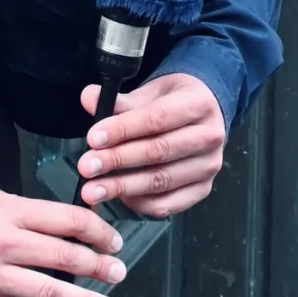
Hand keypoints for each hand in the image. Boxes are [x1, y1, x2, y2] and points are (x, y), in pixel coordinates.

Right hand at [0, 187, 123, 296]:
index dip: (98, 232)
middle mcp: (6, 244)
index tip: (113, 242)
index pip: (68, 221)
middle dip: (99, 268)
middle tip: (119, 275)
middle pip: (65, 256)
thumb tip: (67, 227)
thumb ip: (29, 214)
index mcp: (13, 213)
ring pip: (48, 291)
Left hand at [75, 72, 226, 217]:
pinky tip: (119, 197)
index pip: (157, 119)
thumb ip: (120, 100)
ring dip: (123, 187)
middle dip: (118, 160)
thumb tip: (89, 98)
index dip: (123, 130)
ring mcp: (209, 166)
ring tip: (94, 189)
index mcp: (199, 104)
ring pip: (162, 180)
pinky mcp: (203, 189)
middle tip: (87, 167)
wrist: (203, 115)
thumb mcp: (151, 92)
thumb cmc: (173, 102)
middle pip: (159, 152)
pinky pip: (169, 204)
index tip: (93, 138)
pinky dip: (141, 203)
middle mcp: (210, 136)